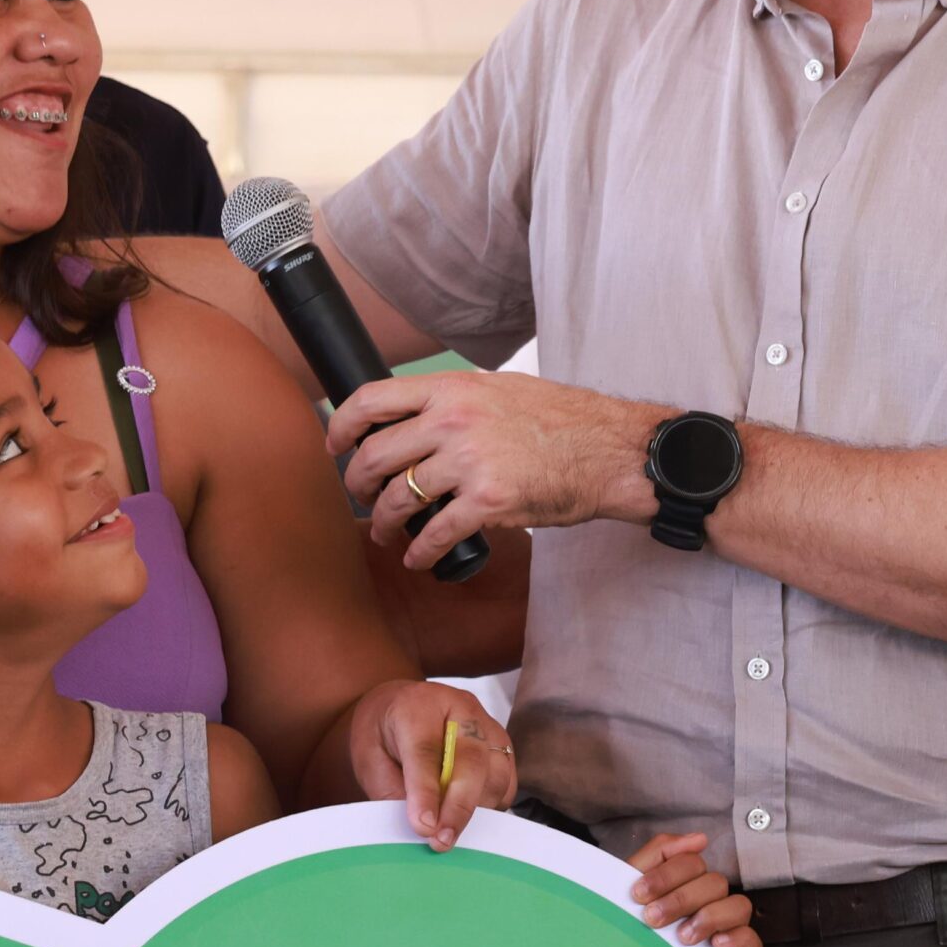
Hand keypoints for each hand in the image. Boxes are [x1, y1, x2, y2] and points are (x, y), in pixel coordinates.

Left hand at [326, 372, 660, 570]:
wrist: (611, 451)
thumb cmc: (562, 421)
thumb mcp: (499, 390)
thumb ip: (454, 401)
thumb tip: (414, 418)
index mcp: (453, 388)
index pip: (372, 400)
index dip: (342, 426)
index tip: (335, 446)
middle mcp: (453, 421)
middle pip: (376, 456)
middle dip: (356, 484)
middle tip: (358, 498)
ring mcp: (470, 461)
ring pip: (398, 498)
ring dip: (383, 523)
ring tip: (385, 533)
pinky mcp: (489, 502)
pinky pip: (435, 533)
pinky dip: (420, 552)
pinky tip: (420, 558)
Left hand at [347, 681, 515, 851]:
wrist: (397, 706)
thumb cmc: (381, 733)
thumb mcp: (369, 758)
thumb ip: (391, 790)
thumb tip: (422, 827)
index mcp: (417, 706)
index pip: (426, 750)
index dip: (426, 792)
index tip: (424, 826)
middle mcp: (458, 707)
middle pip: (470, 759)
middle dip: (459, 806)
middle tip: (443, 840)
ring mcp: (485, 722)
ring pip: (496, 772)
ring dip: (477, 809)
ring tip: (451, 830)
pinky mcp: (500, 741)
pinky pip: (507, 780)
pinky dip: (491, 804)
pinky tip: (465, 813)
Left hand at [628, 833, 761, 946]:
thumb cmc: (632, 925)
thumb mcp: (633, 885)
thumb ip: (660, 852)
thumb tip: (699, 838)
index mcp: (688, 880)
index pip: (691, 862)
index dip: (665, 875)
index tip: (638, 894)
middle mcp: (711, 899)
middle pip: (714, 882)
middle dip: (680, 899)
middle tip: (652, 918)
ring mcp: (727, 925)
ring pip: (739, 906)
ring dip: (709, 917)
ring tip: (682, 936)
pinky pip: (752, 940)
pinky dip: (736, 938)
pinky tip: (714, 944)